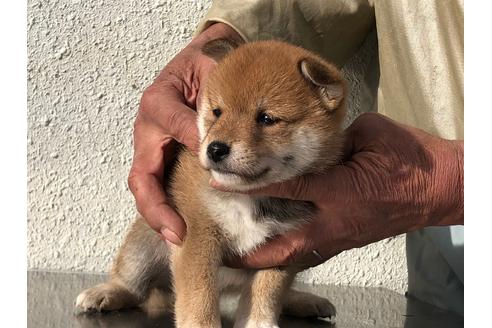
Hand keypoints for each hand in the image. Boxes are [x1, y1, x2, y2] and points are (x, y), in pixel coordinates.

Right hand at [128, 23, 242, 244]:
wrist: (194, 64)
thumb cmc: (202, 66)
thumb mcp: (209, 70)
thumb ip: (214, 94)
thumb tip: (217, 140)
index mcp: (158, 103)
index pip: (173, 128)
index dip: (193, 146)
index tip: (213, 166)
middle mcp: (147, 129)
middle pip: (141, 175)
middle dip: (157, 207)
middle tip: (178, 232)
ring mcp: (150, 147)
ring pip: (145, 187)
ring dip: (159, 215)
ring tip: (179, 238)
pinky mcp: (158, 157)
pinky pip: (156, 186)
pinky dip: (165, 208)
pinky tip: (181, 227)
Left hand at [215, 113, 463, 268]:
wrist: (439, 187)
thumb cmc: (408, 156)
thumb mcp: (370, 134)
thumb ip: (334, 139)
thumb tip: (310, 142)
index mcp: (339, 189)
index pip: (286, 187)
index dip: (253, 184)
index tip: (222, 181)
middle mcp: (335, 220)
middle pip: (284, 244)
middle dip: (252, 251)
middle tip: (223, 249)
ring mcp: (341, 236)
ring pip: (296, 256)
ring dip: (268, 258)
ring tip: (240, 258)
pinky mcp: (347, 242)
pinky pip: (311, 253)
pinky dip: (289, 254)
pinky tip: (274, 249)